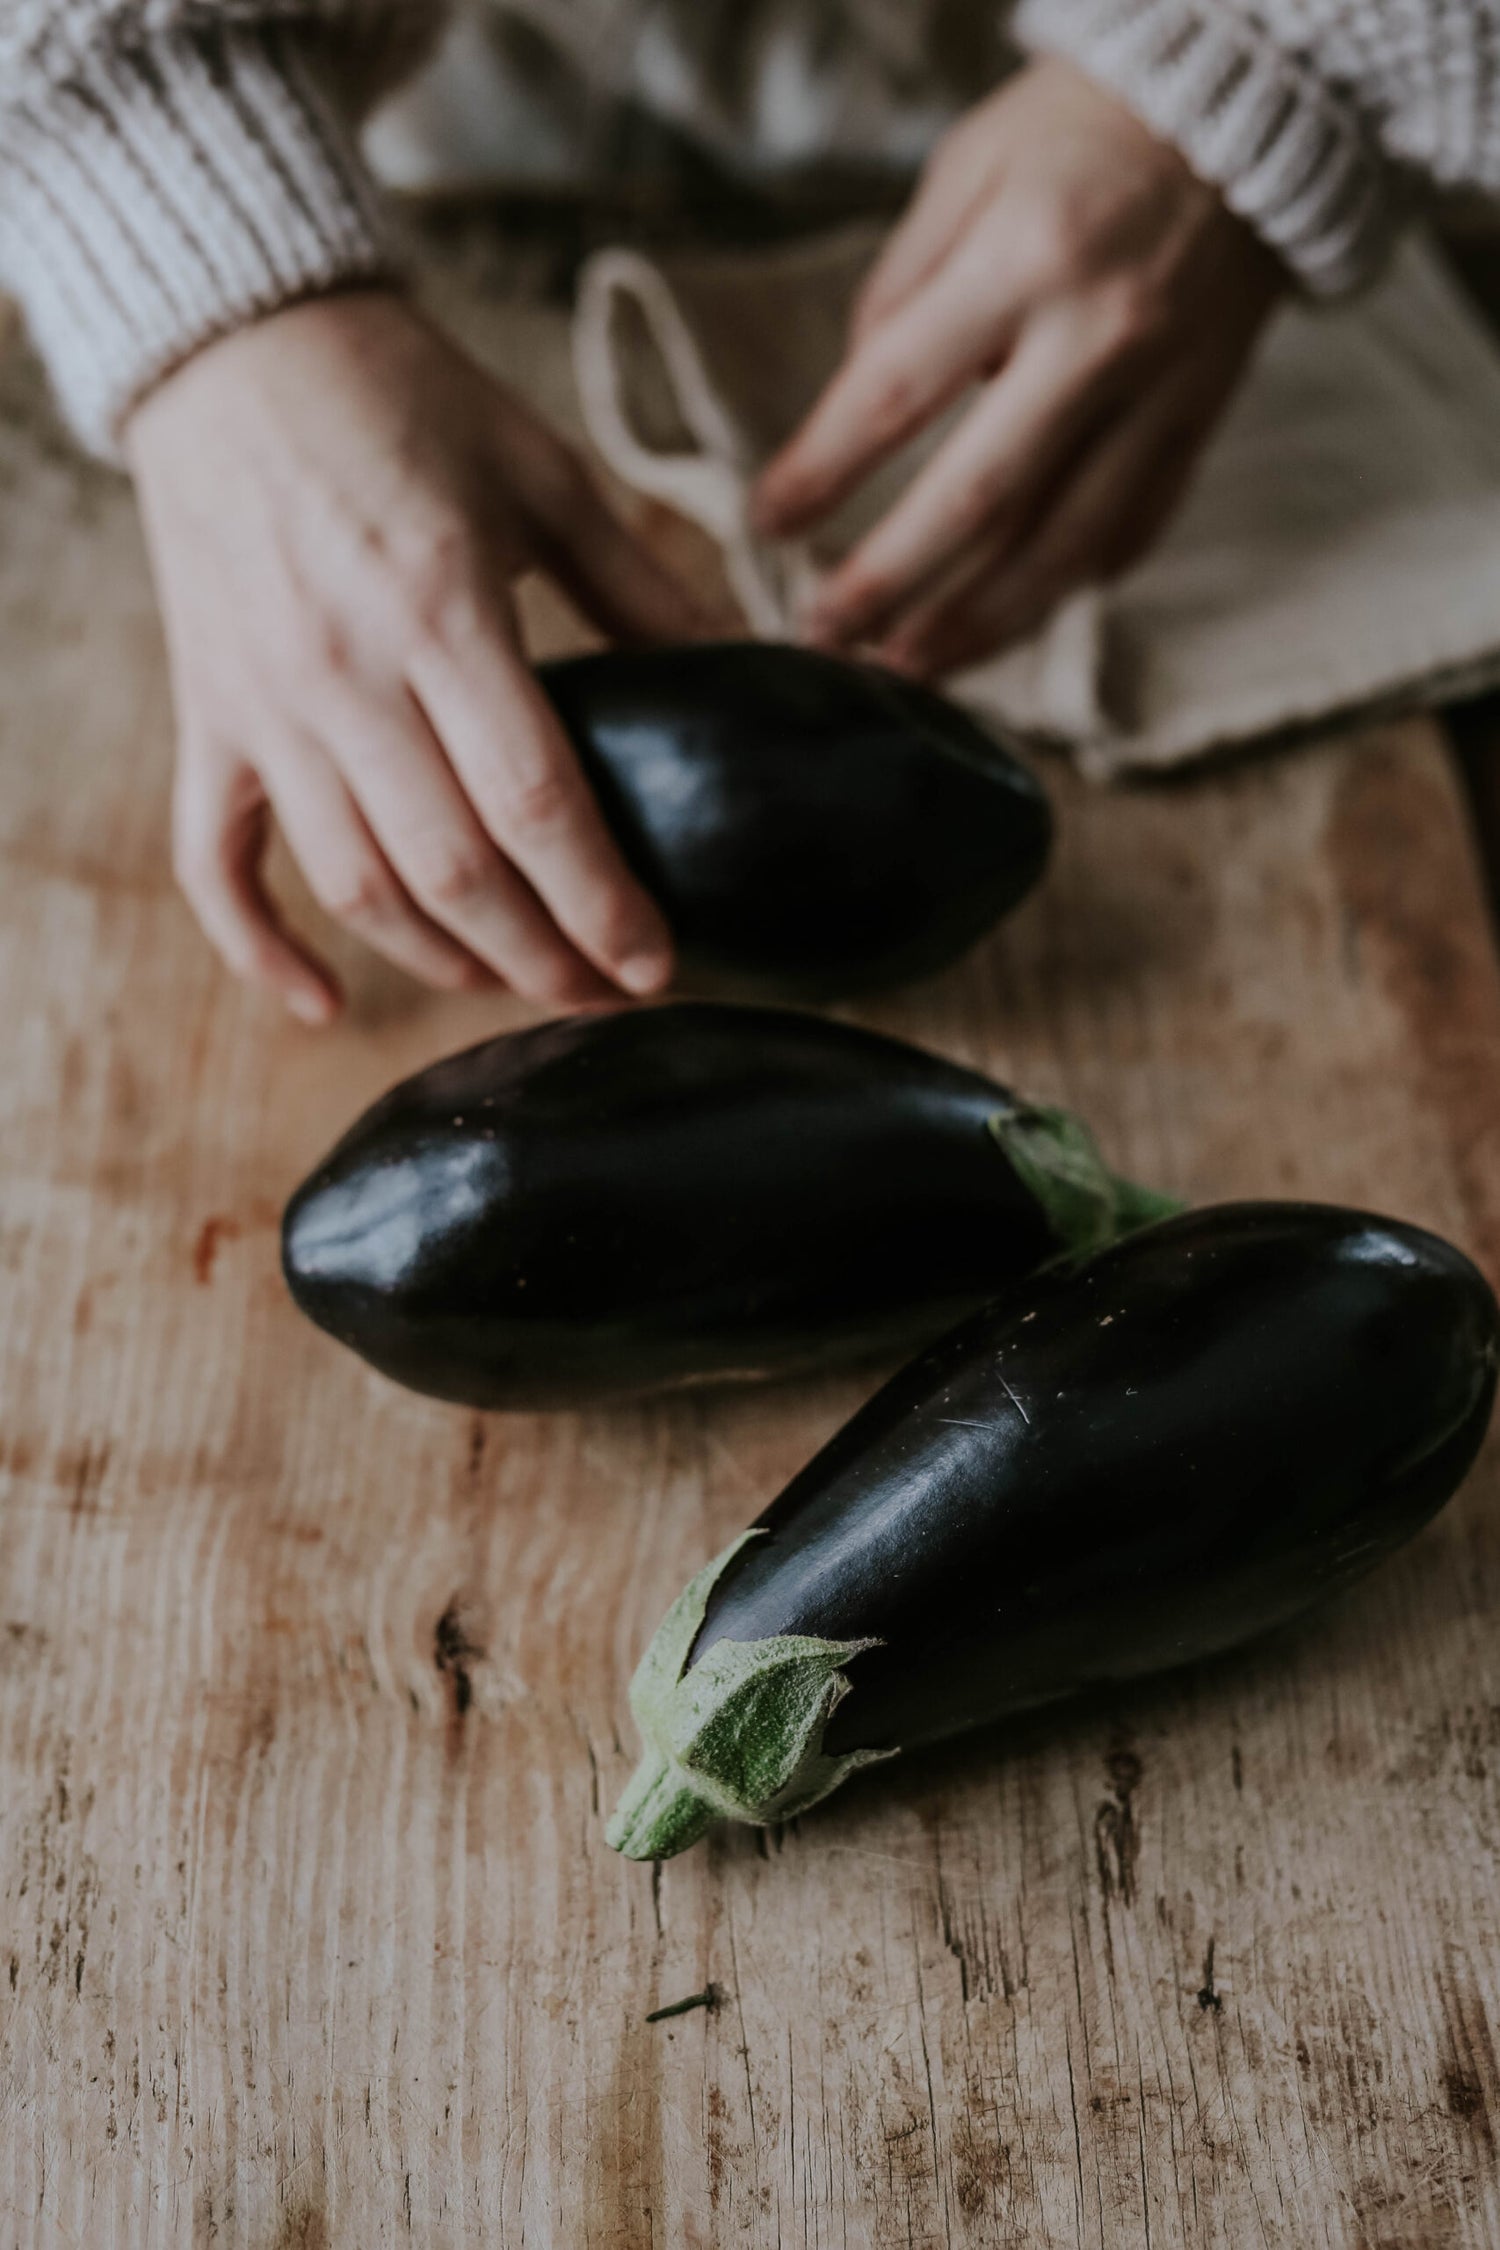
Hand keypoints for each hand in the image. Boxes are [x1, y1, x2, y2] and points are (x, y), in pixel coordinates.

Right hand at [127, 290, 708, 1023]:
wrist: (231, 345)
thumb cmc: (402, 400)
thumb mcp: (543, 474)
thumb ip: (643, 586)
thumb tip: (748, 665)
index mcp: (442, 609)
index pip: (534, 802)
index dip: (601, 901)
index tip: (658, 964)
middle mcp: (344, 676)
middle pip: (453, 874)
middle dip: (543, 958)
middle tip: (610, 992)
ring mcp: (264, 709)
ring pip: (355, 889)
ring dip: (444, 963)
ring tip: (519, 984)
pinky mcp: (207, 722)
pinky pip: (218, 867)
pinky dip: (262, 950)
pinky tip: (327, 1006)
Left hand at [752, 58, 1284, 676]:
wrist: (1255, 111)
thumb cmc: (1084, 133)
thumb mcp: (968, 170)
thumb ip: (902, 293)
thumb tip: (854, 409)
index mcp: (1026, 258)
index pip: (897, 391)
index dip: (822, 470)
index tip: (766, 525)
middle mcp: (1099, 338)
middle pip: (979, 498)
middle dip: (890, 582)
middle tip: (824, 637)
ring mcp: (1160, 394)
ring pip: (1061, 547)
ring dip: (976, 625)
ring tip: (907, 669)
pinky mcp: (1198, 425)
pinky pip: (1129, 532)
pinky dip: (1065, 588)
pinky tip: (1008, 623)